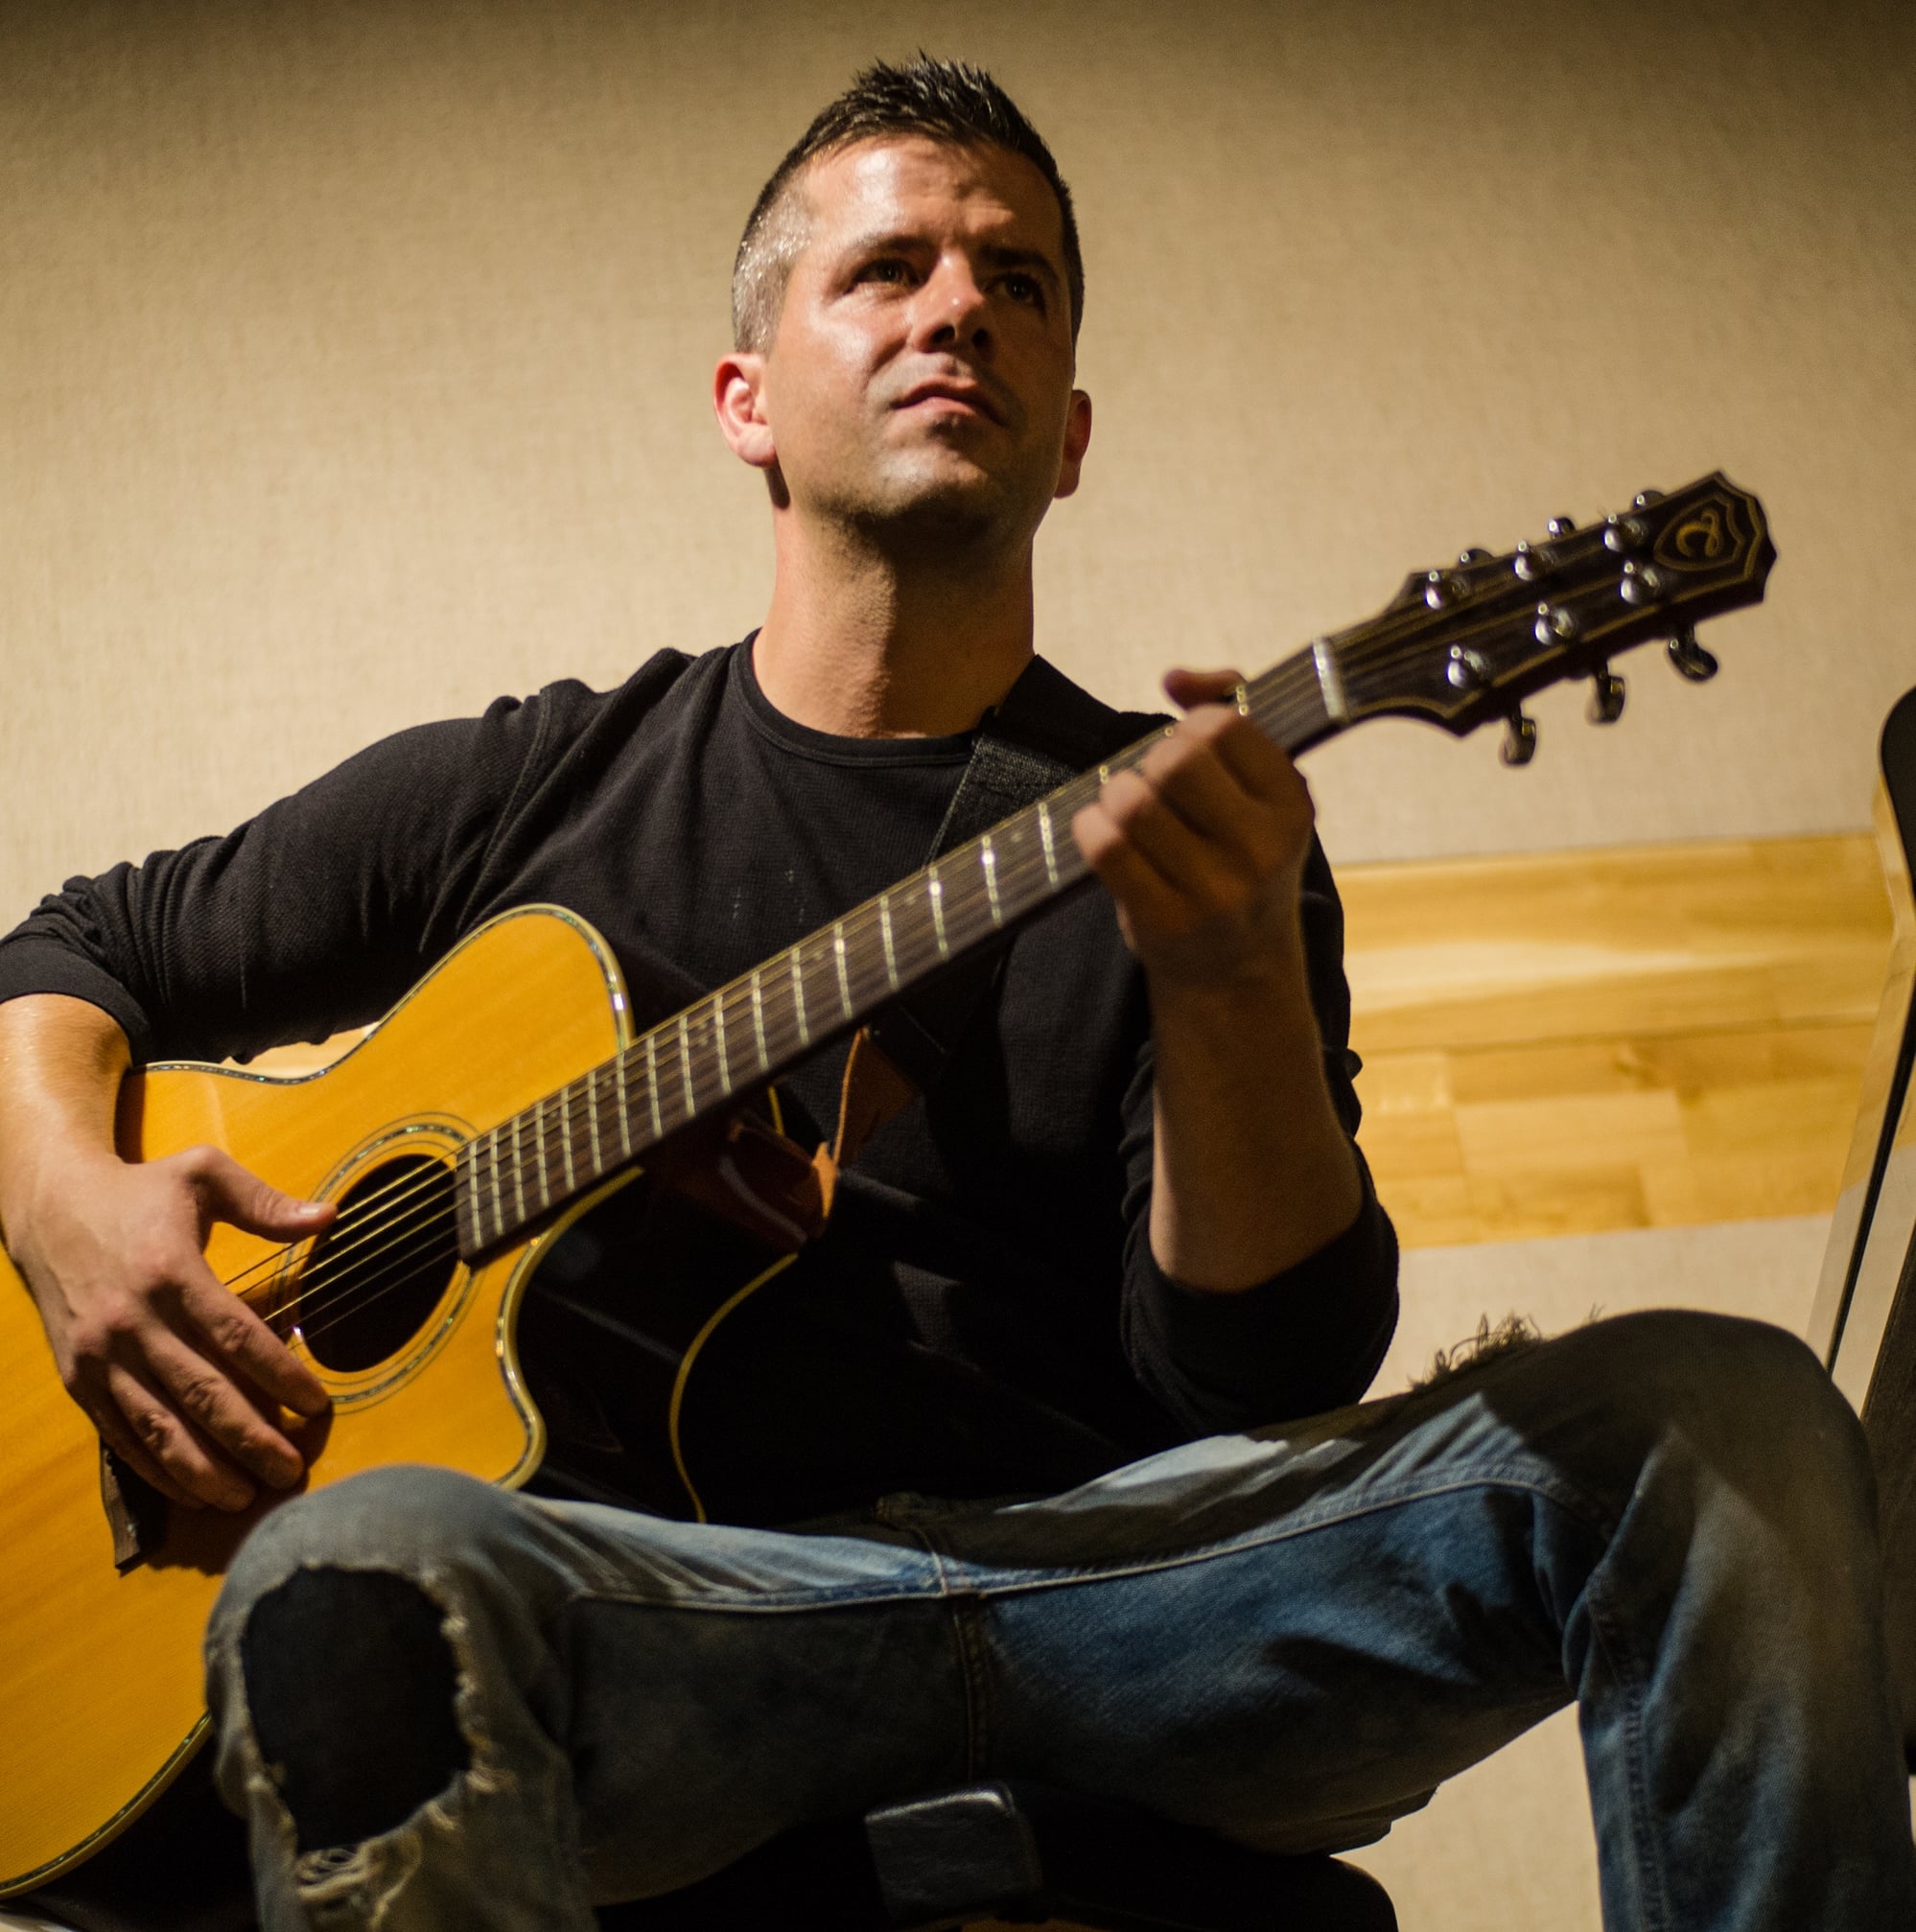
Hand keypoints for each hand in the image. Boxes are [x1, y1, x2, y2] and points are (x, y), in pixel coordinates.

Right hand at [14, 1146, 333, 1510]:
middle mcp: (131, 1321)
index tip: (317, 1405)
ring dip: (204, 1469)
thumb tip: (330, 1216)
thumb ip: (266, 1202)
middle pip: (201, 1393)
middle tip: (292, 1471)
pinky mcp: (77, 1380)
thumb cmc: (140, 1191)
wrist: (47, 1209)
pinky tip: (193, 1492)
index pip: (236, 1336)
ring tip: (249, 1497)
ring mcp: (99, 1356)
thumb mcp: (203, 1173)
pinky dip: (157, 1468)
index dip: (280, 1376)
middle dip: (250, 1438)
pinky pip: (121, 1434)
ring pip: (158, 1426)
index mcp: (169, 1271)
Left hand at [1072, 667, 1315, 986]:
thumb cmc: (1240, 859)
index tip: (1188, 745)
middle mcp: (1261, 849)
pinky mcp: (1165, 921)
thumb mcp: (1262, 791)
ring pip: (1133, 803)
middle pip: (1175, 761)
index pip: (1225, 727)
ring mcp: (1214, 890)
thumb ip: (1230, 710)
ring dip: (1114, 795)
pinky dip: (1090, 828)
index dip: (1192, 725)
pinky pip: (1105, 849)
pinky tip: (1102, 832)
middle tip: (1154, 781)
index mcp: (1291, 805)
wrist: (1237, 967)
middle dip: (1151, 760)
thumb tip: (1175, 677)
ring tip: (1125, 808)